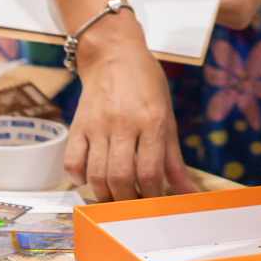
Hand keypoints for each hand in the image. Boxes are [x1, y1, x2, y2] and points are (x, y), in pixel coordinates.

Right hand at [62, 13, 194, 201]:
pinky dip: (79, 178)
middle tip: (133, 207)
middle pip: (121, 178)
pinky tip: (90, 179)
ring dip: (105, 195)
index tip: (155, 204)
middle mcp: (122, 123)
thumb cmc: (145, 83)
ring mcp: (96, 124)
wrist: (112, 53)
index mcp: (150, 120)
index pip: (150, 171)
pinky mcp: (77, 124)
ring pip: (96, 174)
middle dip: (128, 201)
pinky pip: (72, 161)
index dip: (153, 195)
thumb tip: (189, 191)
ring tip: (114, 199)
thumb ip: (174, 158)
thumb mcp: (167, 116)